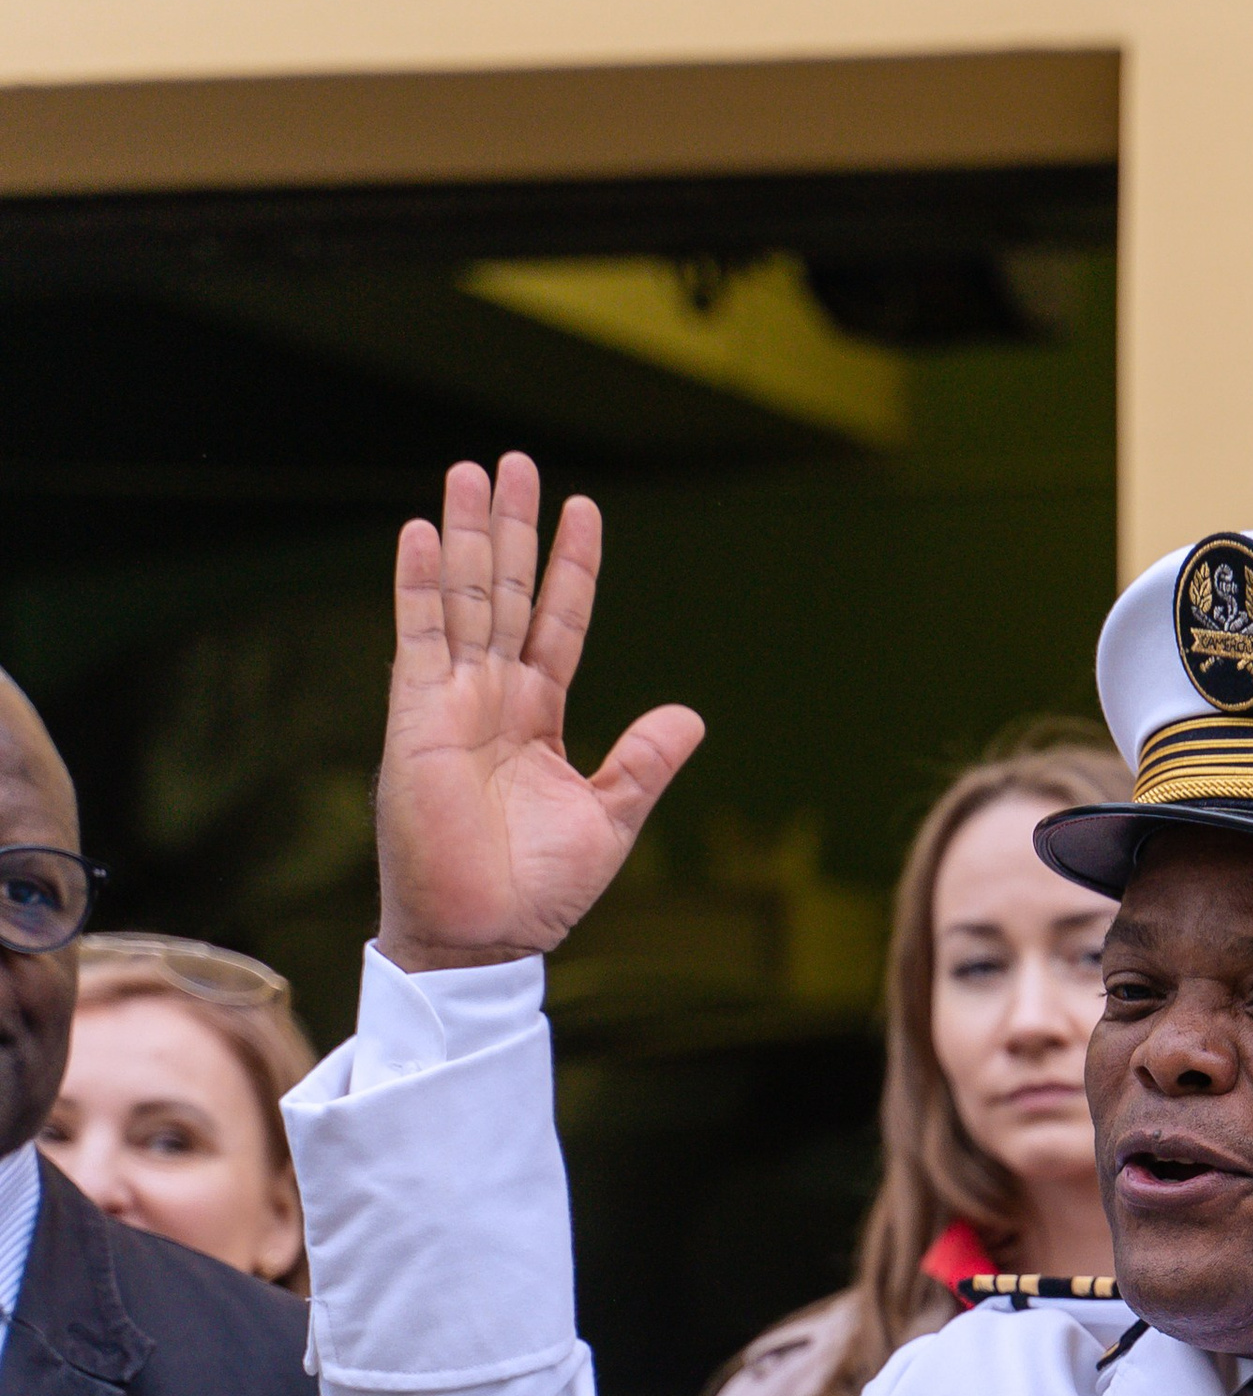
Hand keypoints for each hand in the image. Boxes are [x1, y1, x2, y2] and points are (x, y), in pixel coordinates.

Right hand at [376, 453, 703, 970]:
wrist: (485, 935)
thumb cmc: (539, 889)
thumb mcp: (611, 819)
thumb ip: (644, 762)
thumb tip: (691, 715)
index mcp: (538, 716)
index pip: (559, 623)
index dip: (573, 567)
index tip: (584, 509)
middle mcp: (493, 698)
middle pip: (507, 593)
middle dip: (513, 527)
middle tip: (515, 460)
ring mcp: (452, 702)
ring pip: (464, 600)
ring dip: (468, 535)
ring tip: (471, 470)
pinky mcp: (417, 719)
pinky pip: (418, 639)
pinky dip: (420, 586)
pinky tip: (424, 533)